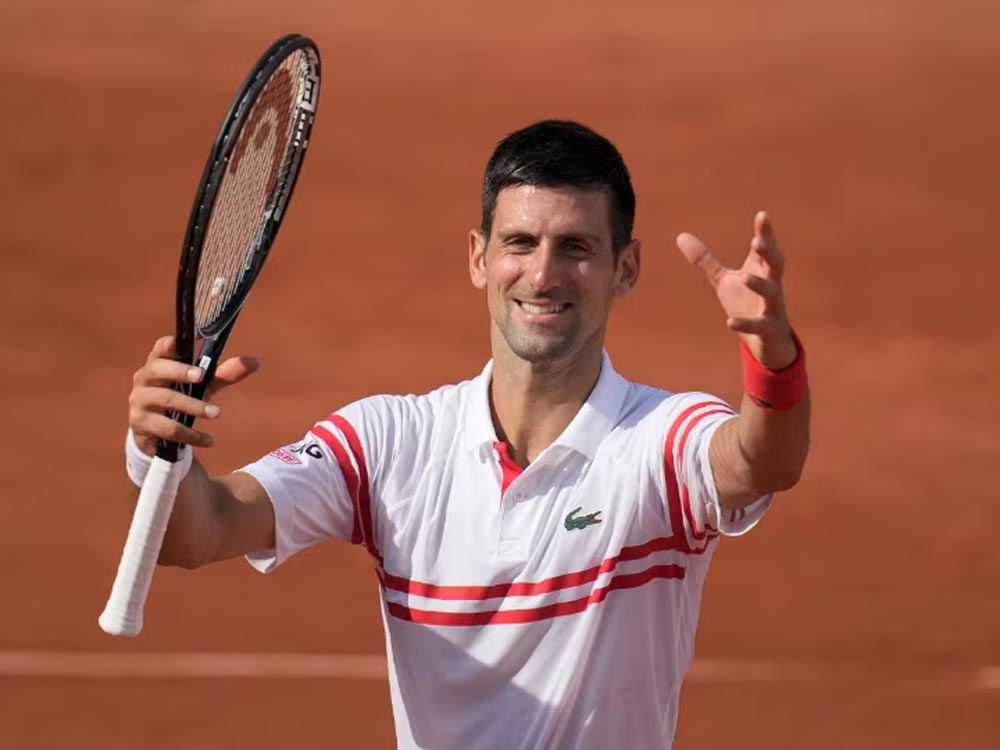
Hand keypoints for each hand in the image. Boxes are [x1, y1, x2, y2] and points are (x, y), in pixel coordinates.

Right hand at [127, 336, 260, 455]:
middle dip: (180, 371)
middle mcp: (144, 379)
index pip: (159, 349)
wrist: (159, 437)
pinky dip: (191, 435)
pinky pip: (168, 428)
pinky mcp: (141, 425)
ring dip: (193, 406)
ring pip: (165, 400)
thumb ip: (226, 374)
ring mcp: (139, 402)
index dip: (166, 345)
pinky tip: (209, 440)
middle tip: (201, 376)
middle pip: (158, 370)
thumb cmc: (182, 399)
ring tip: (216, 413)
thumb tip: (255, 361)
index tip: (177, 342)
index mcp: (158, 364)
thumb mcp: (204, 386)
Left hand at [676, 211, 796, 368]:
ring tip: (744, 277)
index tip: (761, 215)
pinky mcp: (768, 328)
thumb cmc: (746, 303)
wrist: (766, 341)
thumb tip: (680, 235)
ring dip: (759, 285)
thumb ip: (705, 260)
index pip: (764, 248)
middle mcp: (771, 284)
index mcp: (761, 269)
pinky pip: (758, 325)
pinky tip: (730, 322)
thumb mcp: (723, 279)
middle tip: (757, 241)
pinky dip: (745, 324)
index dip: (764, 232)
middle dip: (769, 251)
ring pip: (771, 292)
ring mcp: (772, 306)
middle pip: (776, 263)